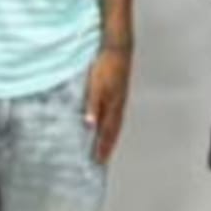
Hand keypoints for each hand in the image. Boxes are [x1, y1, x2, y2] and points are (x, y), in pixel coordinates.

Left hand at [84, 46, 130, 163]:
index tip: (98, 161)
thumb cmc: (106, 66)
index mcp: (113, 106)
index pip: (107, 133)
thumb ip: (93, 105)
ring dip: (110, 136)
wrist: (118, 49)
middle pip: (113, 131)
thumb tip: (90, 125)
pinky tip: (105, 122)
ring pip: (115, 123)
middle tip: (102, 159)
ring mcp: (119, 99)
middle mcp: (118, 105)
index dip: (103, 147)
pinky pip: (115, 114)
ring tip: (105, 146)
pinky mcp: (118, 92)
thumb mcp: (96, 86)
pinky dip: (110, 123)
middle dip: (107, 146)